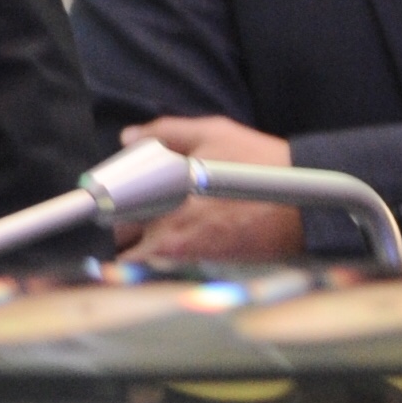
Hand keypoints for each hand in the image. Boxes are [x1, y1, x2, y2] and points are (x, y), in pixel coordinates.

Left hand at [116, 115, 303, 263]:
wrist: (309, 207)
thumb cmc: (262, 166)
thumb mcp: (213, 133)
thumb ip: (165, 133)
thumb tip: (130, 138)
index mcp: (166, 205)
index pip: (111, 221)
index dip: (99, 212)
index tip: (92, 204)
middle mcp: (173, 240)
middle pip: (121, 247)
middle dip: (116, 233)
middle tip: (119, 212)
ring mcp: (190, 259)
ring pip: (144, 260)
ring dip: (137, 246)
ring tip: (147, 221)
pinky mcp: (208, 269)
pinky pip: (170, 266)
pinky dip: (163, 255)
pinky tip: (177, 232)